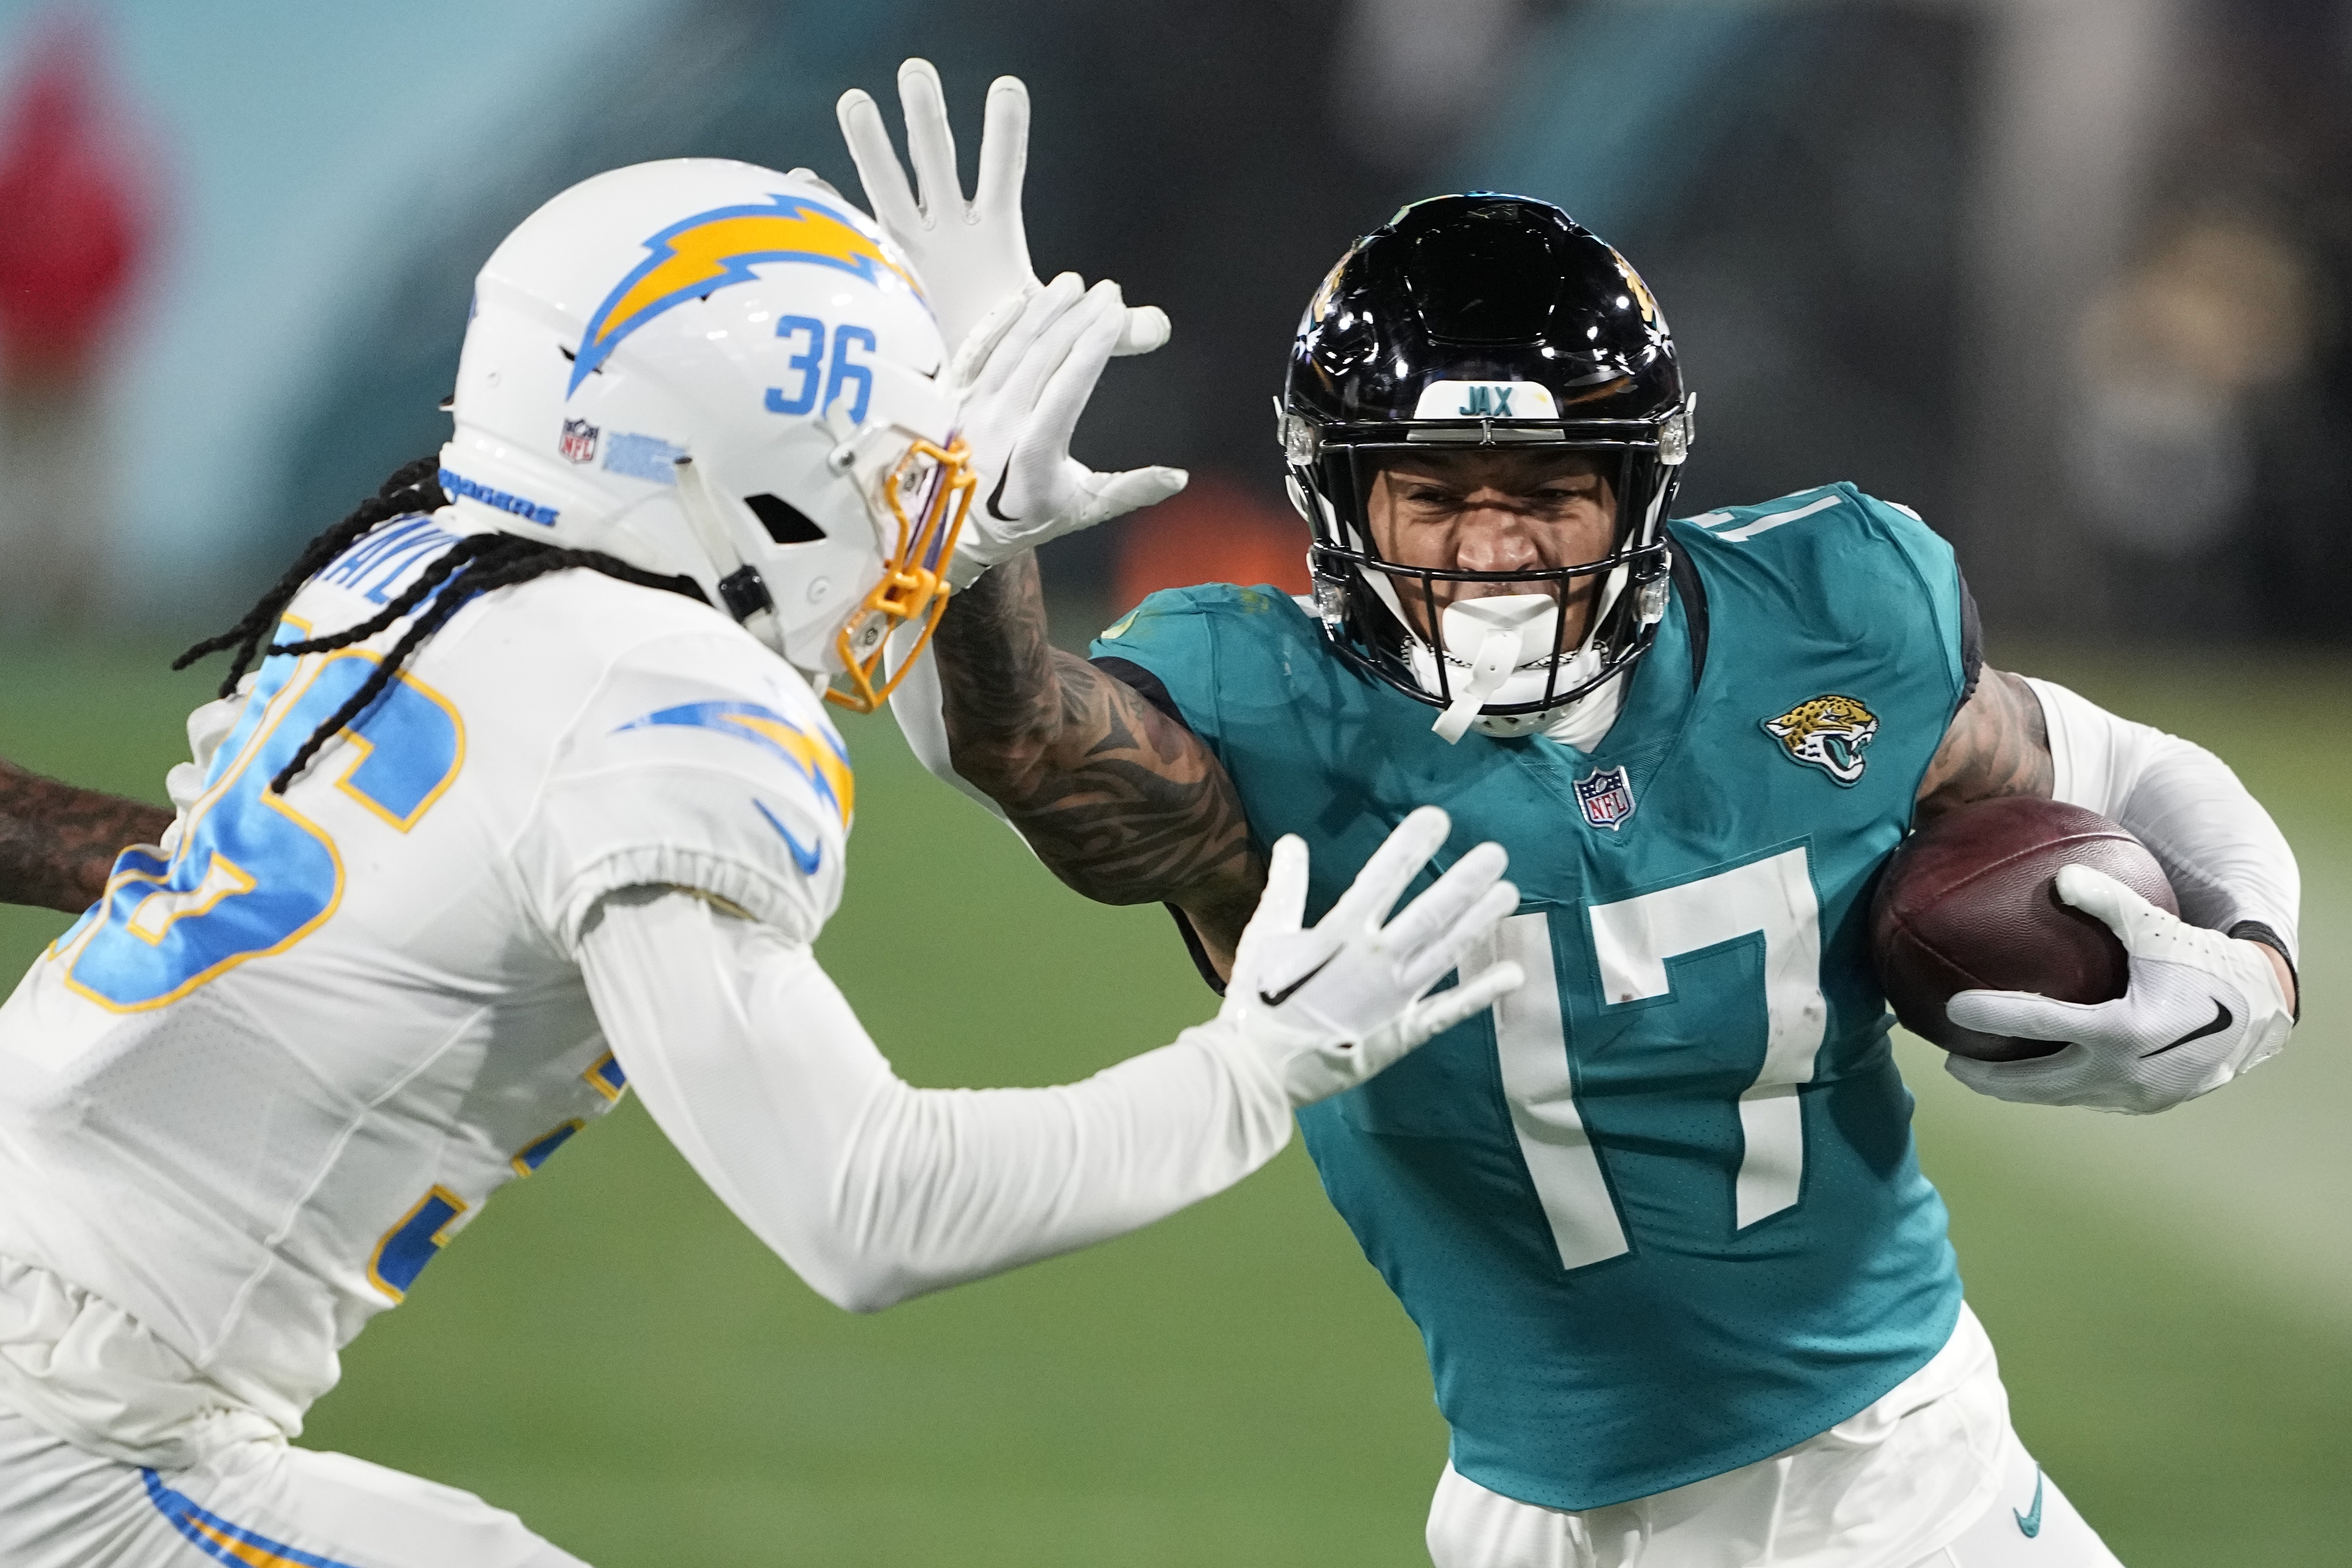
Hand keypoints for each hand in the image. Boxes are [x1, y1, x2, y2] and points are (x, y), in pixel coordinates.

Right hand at [837, 58, 1168, 362]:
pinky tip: (803, 182)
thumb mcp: (1060, 335)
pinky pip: (848, 232)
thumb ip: (1111, 333)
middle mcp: (947, 227)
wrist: (965, 385)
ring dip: (870, 145)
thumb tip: (1160, 327)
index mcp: (993, 234)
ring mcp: (907, 245)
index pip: (1002, 172)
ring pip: (887, 185)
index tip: (1007, 88)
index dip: (1004, 133)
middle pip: (936, 161)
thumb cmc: (1012, 350)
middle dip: (927, 119)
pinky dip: (825, 209)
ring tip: (856, 101)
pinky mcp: (877, 270)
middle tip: (917, 71)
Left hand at [942, 272, 1186, 587]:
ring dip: (1043, 310)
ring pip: (1011, 346)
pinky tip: (1023, 297)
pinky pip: (978, 349)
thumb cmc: (1019, 520)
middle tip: (1108, 291)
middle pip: (1042, 357)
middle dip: (1078, 318)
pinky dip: (1001, 319)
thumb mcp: (1079, 512)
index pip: (1067, 388)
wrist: (952, 529)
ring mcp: (972, 407)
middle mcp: (999, 425)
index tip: (1115, 314)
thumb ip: (1129, 491)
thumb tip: (1178, 477)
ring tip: (1073, 284)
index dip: (1092, 346)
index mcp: (1033, 455)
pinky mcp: (954, 397)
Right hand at [1210, 805, 1523, 1107]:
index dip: (1410, 847)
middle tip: (1496, 853)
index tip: (1436, 818)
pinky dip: (1483, 993)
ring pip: (1446, 952)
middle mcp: (1374, 962)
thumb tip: (1292, 841)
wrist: (1257, 1072)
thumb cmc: (1256, 1003)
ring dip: (1479, 922)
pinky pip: (1450, 1010)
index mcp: (1337, 935)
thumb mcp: (1262, 938)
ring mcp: (1393, 998)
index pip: (1382, 878)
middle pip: (1428, 914)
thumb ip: (1284, 888)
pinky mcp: (1402, 1032)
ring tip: (1509, 892)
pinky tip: (1513, 973)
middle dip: (1463, 882)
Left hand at [1943, 864, 2294, 1113]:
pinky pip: (2087, 1098)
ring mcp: (2135, 1094)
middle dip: (1988, 1078)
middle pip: (2037, 1083)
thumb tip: (2059, 876)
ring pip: (2060, 1097)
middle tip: (1949, 1063)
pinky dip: (2054, 1089)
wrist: (2261, 1012)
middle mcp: (2125, 1070)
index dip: (1992, 1017)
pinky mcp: (2145, 1103)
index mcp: (2123, 1029)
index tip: (1951, 1010)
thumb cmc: (2204, 961)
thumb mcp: (2156, 927)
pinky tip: (2033, 1073)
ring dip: (2018, 1090)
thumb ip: (2107, 900)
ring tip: (1979, 1074)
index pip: (2040, 1024)